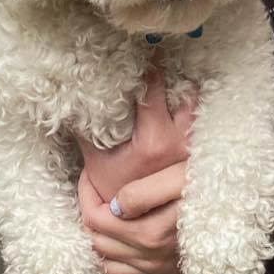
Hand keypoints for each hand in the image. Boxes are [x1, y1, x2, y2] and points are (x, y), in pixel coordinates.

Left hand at [76, 59, 197, 273]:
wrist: (252, 210)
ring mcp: (157, 267)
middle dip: (87, 209)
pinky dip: (109, 259)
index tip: (89, 171)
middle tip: (89, 186)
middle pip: (98, 237)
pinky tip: (112, 239)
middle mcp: (152, 254)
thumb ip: (147, 191)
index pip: (100, 216)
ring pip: (106, 257)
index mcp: (154, 230)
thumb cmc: (218, 186)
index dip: (87, 191)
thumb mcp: (185, 177)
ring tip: (98, 207)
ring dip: (95, 233)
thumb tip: (116, 203)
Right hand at [77, 59, 196, 202]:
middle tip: (170, 52)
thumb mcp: (97, 163)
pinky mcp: (202, 154)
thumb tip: (69, 102)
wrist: (142, 227)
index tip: (152, 45)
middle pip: (185, 89)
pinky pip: (205, 120)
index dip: (152, 64)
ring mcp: (194, 147)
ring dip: (190, 88)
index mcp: (154, 140)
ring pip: (199, 104)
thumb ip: (87, 131)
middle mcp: (180, 140)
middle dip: (176, 71)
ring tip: (182, 73)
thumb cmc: (116, 193)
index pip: (155, 88)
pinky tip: (189, 98)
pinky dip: (197, 106)